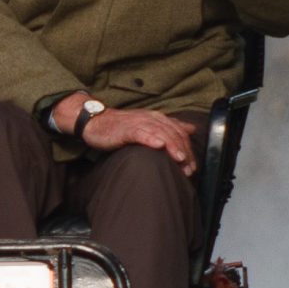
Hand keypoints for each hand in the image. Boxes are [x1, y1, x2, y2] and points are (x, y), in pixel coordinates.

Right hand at [81, 107, 197, 173]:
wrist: (97, 122)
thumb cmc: (121, 127)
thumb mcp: (148, 125)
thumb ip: (170, 127)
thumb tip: (191, 129)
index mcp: (158, 118)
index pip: (179, 133)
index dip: (188, 149)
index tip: (192, 166)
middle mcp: (151, 118)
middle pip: (173, 134)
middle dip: (183, 151)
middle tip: (188, 169)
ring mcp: (139, 123)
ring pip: (160, 133)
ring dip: (171, 146)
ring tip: (180, 159)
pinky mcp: (126, 129)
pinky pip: (141, 133)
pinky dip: (151, 138)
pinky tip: (158, 145)